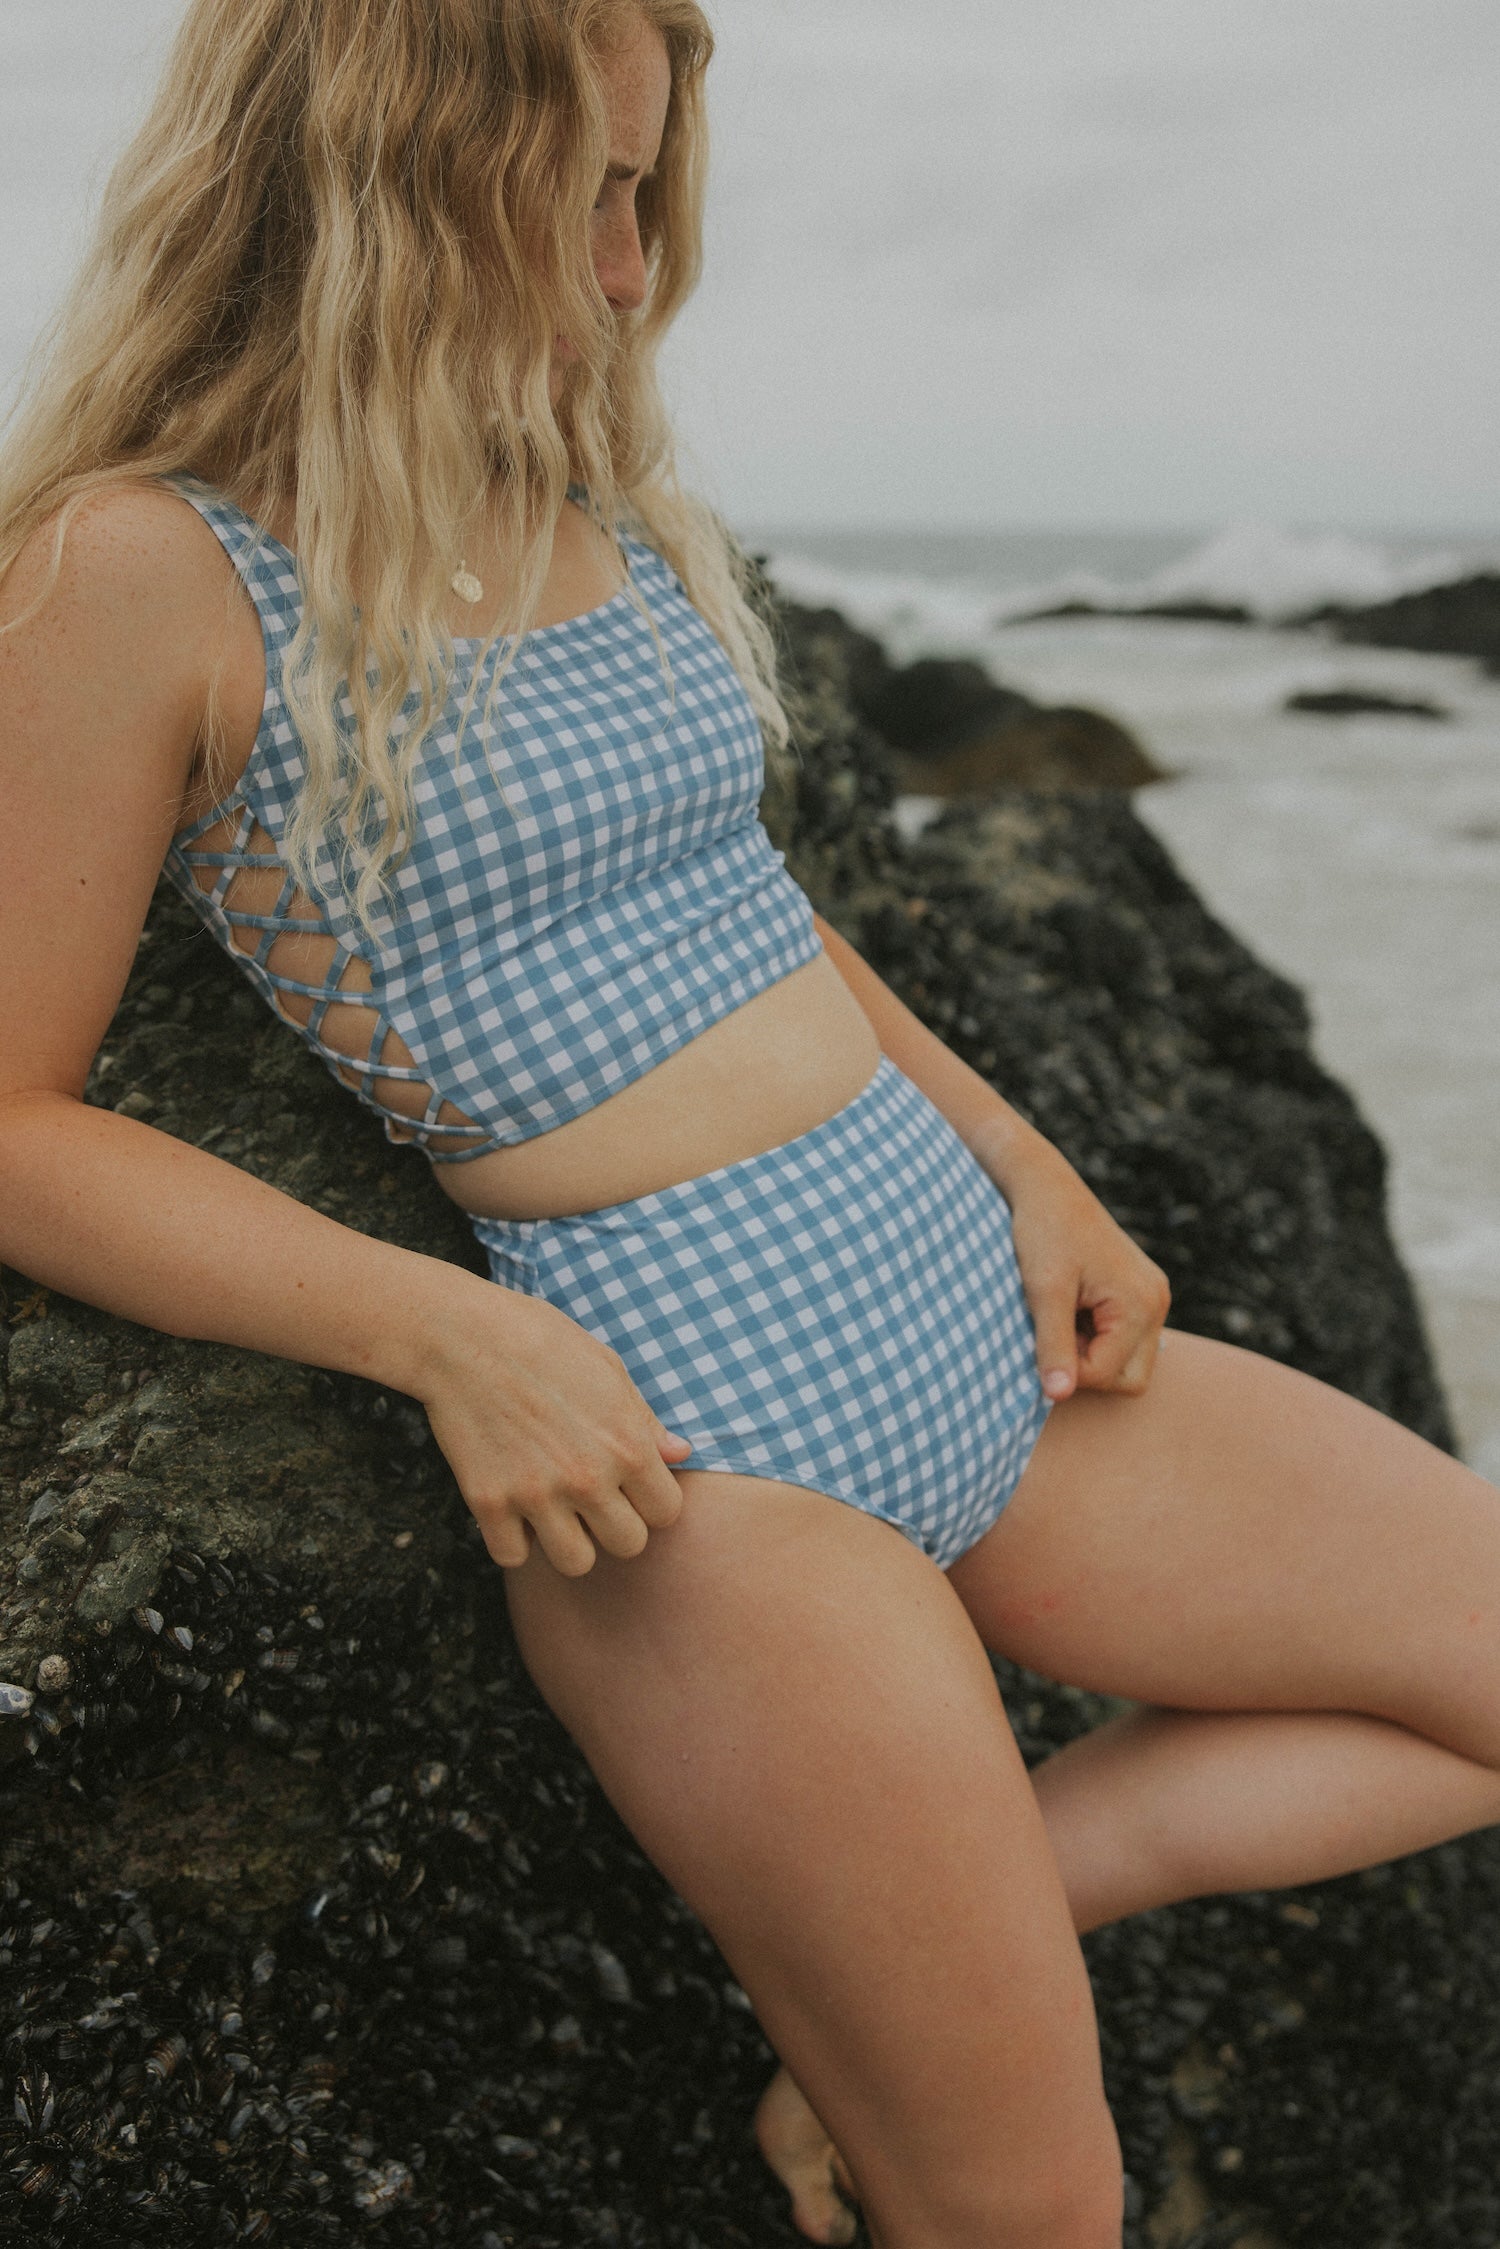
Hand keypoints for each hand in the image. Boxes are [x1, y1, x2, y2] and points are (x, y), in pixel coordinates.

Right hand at [412, 1280, 691, 1575]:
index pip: (668, 1512)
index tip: (629, 1487)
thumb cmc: (541, 1341)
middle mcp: (587, 1478)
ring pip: (576, 1563)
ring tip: (555, 1509)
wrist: (463, 1336)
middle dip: (615, 1525)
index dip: (651, 1501)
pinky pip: (513, 1556)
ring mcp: (536, 1494)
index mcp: (626, 1444)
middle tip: (592, 1498)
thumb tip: (680, 1454)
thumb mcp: (607, 1368)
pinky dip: (513, 1540)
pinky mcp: (489, 1502)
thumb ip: (644, 1420)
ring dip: (568, 1541)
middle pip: (629, 1545)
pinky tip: (514, 1508)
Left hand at [990, 1143, 1170, 1403]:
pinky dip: (1094, 1337)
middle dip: (1087, 1369)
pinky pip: (1123, 1340)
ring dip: (1090, 1354)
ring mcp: (1152, 1298)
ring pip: (1127, 1363)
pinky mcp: (1139, 1294)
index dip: (1066, 1370)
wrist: (1046, 1188)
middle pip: (1130, 1379)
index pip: (1106, 1375)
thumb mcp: (1043, 1291)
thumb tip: (1057, 1397)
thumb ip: (1053, 1345)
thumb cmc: (1043, 1232)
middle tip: (1054, 1332)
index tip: (1038, 1338)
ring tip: (1062, 1318)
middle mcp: (1157, 1302)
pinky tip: (1071, 1310)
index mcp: (1141, 1303)